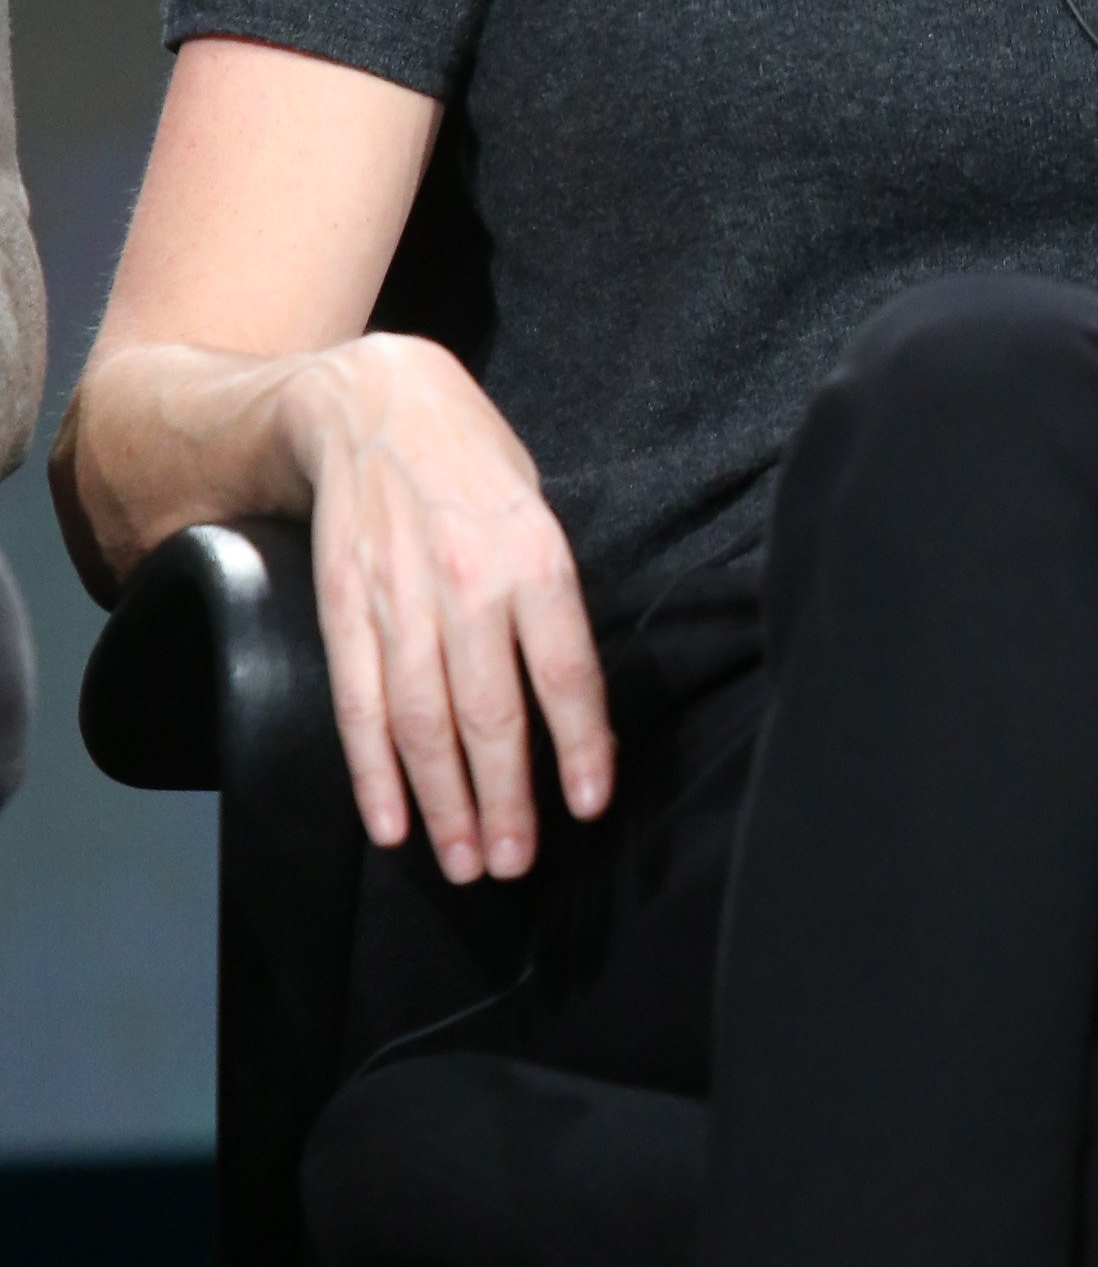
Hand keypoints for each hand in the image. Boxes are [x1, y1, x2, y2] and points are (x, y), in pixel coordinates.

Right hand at [284, 333, 613, 879]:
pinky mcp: (341, 606)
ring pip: (421, 723)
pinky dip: (371, 771)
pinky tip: (389, 823)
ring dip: (443, 804)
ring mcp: (397, 597)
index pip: (564, 671)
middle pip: (489, 713)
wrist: (371, 401)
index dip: (578, 746)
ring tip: (464, 864)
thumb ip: (552, 598)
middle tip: (514, 865)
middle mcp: (467, 582)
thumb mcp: (537, 507)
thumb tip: (575, 699)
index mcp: (534, 555)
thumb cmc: (473, 460)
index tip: (586, 806)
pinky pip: (357, 702)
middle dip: (504, 801)